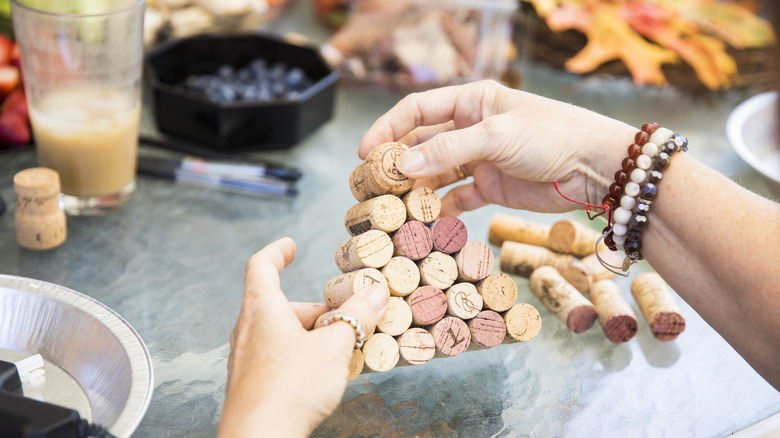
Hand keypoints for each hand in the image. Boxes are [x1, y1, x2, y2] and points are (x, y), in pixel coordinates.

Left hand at [217, 237, 388, 437]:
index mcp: (262, 309)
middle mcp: (248, 330)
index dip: (277, 252)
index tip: (291, 246)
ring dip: (311, 335)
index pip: (261, 266)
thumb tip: (375, 292)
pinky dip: (301, 357)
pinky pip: (278, 358)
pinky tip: (323, 376)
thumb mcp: (335, 347)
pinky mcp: (251, 384)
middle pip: (281, 306)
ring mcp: (246, 359)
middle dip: (316, 310)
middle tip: (345, 320)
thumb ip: (356, 317)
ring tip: (341, 352)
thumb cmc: (291, 388)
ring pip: (281, 334)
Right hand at [359, 80, 636, 216]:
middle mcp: (471, 129)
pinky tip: (426, 221)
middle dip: (397, 164)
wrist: (596, 169)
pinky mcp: (491, 188)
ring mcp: (480, 159)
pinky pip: (456, 198)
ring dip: (416, 189)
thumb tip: (401, 165)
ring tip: (394, 207)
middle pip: (422, 144)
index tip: (366, 151)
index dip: (389, 128)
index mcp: (471, 102)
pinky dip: (441, 209)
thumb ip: (447, 150)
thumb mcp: (496, 135)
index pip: (418, 110)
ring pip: (436, 174)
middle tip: (373, 186)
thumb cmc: (553, 135)